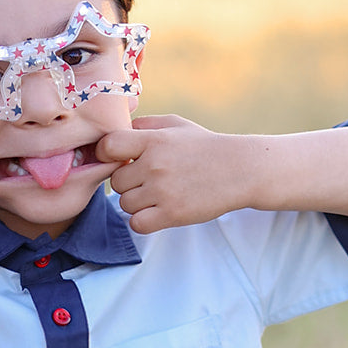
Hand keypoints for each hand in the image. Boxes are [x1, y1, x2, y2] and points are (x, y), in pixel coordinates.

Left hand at [96, 116, 251, 233]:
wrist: (240, 169)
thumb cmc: (204, 146)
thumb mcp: (175, 125)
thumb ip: (143, 126)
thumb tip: (114, 133)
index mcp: (154, 140)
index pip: (108, 146)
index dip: (107, 155)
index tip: (121, 160)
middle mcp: (155, 165)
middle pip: (116, 181)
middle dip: (129, 182)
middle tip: (149, 180)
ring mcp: (163, 191)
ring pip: (125, 204)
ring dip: (138, 202)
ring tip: (159, 194)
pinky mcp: (172, 214)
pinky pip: (137, 223)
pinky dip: (143, 220)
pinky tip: (158, 211)